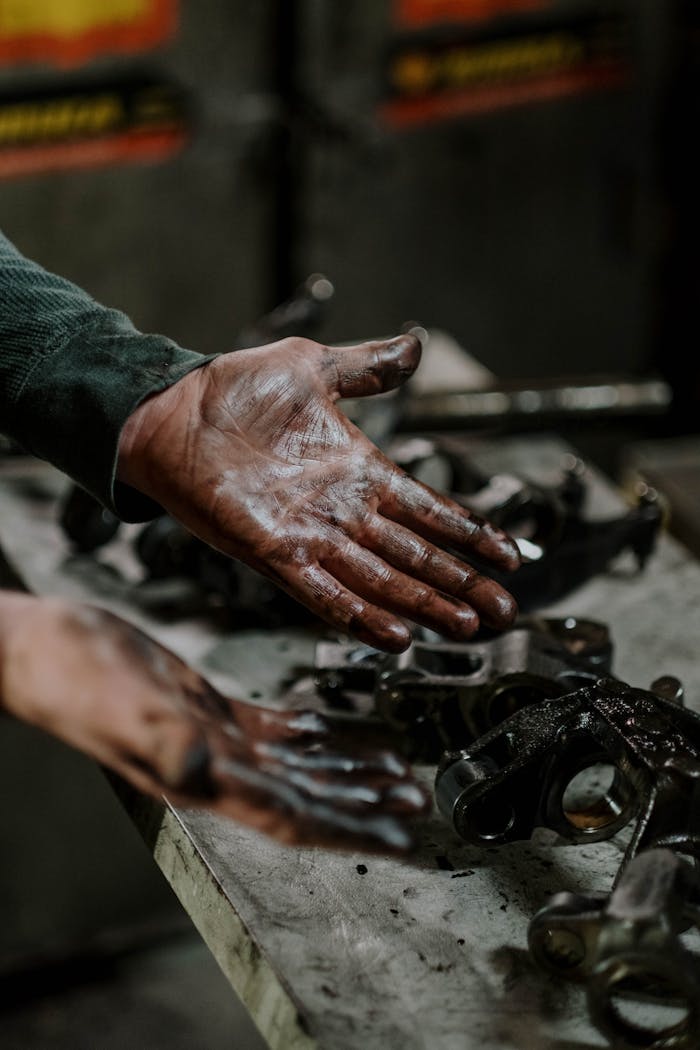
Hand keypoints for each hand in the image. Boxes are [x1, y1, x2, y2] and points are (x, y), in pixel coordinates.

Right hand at [0, 593, 429, 850]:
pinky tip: (330, 731)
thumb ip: (167, 744)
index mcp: (202, 779)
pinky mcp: (205, 708)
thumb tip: (208, 775)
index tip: (396, 839)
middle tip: (414, 802)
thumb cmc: (70, 679)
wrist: (43, 648)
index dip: (348, 831)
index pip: (292, 817)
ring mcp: (211, 739)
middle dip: (363, 803)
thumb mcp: (123, 708)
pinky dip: (306, 733)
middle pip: (307, 797)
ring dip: (345, 770)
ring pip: (295, 765)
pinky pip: (269, 730)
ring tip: (392, 772)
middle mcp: (215, 768)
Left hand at [118, 334, 520, 651]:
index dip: (470, 534)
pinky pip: (323, 592)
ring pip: (381, 580)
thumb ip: (366, 368)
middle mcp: (343, 511)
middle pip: (417, 555)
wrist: (173, 409)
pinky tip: (395, 636)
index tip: (509, 557)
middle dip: (462, 584)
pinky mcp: (274, 552)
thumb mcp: (313, 368)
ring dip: (423, 605)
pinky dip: (359, 615)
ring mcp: (311, 536)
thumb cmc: (236, 389)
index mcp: (360, 470)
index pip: (429, 510)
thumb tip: (414, 347)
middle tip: (504, 613)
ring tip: (465, 627)